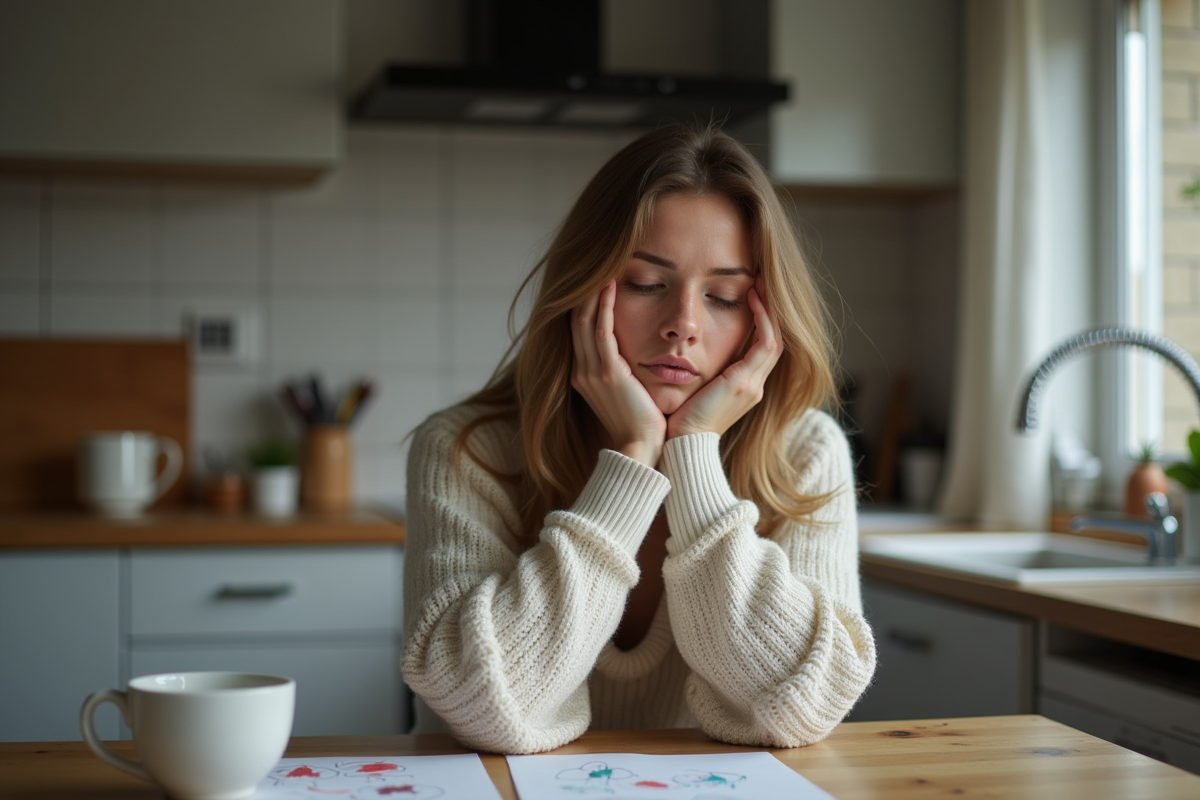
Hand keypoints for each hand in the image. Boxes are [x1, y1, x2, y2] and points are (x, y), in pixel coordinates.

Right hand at [572, 281, 666, 466]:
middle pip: (575, 321)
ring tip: (602, 266)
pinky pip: (601, 331)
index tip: (594, 279)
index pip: (578, 330)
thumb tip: (629, 356)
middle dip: (582, 292)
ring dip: (591, 292)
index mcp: (582, 376)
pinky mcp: (607, 373)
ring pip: (584, 321)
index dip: (583, 303)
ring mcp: (591, 372)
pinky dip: (603, 307)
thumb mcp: (623, 393)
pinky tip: (610, 286)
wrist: (641, 448)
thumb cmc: (640, 423)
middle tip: (594, 264)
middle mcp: (581, 371)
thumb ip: (619, 372)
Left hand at [666, 278, 782, 439]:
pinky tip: (751, 298)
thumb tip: (686, 352)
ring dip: (769, 309)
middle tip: (762, 281)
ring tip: (760, 282)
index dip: (761, 320)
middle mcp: (754, 385)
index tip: (752, 294)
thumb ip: (699, 372)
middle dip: (770, 310)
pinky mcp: (744, 383)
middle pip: (775, 339)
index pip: (761, 347)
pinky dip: (762, 319)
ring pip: (775, 338)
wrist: (681, 445)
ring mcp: (753, 385)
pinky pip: (765, 343)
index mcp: (744, 388)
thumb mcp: (694, 391)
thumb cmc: (678, 420)